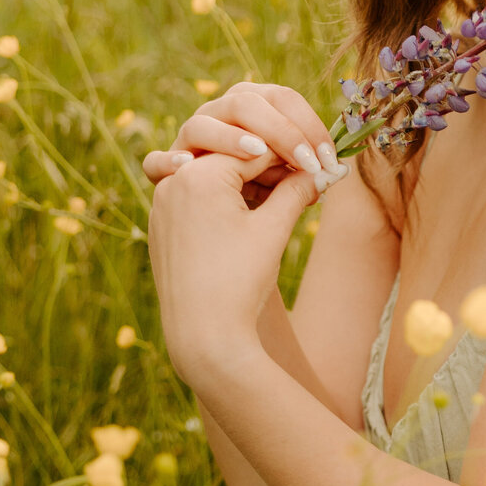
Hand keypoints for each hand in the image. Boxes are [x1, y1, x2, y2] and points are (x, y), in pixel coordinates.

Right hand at [143, 81, 349, 208]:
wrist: (219, 254)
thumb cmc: (258, 211)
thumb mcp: (284, 192)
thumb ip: (301, 176)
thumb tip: (331, 171)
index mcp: (251, 112)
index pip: (281, 98)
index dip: (308, 123)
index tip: (328, 158)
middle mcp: (217, 118)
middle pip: (244, 102)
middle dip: (280, 129)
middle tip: (307, 161)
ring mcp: (186, 143)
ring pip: (200, 124)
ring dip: (229, 136)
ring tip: (256, 153)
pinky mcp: (163, 173)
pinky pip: (156, 162)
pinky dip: (168, 161)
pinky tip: (186, 166)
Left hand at [148, 146, 323, 378]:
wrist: (203, 336)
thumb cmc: (240, 280)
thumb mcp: (274, 229)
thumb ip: (297, 190)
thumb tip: (322, 169)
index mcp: (199, 175)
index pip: (256, 149)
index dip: (294, 155)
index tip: (321, 160)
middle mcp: (174, 182)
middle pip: (234, 159)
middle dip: (274, 168)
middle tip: (311, 178)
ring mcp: (163, 204)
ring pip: (216, 178)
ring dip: (251, 183)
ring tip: (288, 196)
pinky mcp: (163, 225)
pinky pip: (199, 198)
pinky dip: (228, 200)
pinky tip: (256, 212)